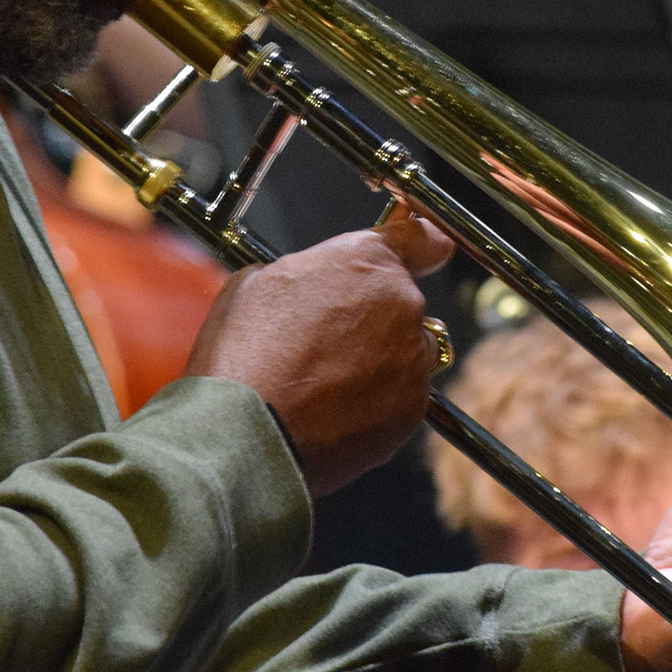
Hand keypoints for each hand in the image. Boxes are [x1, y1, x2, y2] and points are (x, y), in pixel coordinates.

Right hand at [184, 213, 454, 494]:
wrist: (247, 433)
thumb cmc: (245, 355)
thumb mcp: (259, 282)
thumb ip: (308, 272)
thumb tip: (314, 282)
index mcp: (368, 262)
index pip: (422, 239)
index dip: (422, 247)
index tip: (426, 253)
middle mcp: (403, 304)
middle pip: (404, 303)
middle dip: (374, 317)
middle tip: (325, 342)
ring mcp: (413, 360)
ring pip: (405, 353)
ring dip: (377, 361)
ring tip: (323, 383)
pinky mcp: (413, 410)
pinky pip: (401, 398)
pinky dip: (376, 403)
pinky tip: (331, 411)